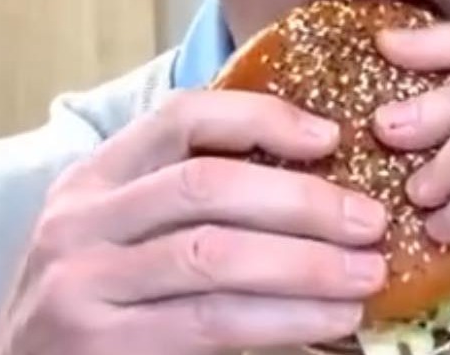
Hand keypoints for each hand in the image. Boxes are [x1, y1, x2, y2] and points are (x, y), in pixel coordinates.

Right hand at [0, 89, 388, 354]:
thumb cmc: (95, 301)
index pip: (182, 116)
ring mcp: (82, 285)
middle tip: (370, 219)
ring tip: (367, 275)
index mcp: (94, 177)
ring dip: (306, 265)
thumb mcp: (122, 232)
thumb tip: (317, 178)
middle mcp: (79, 222)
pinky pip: (211, 323)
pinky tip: (327, 322)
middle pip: (208, 185)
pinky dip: (281, 320)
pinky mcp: (101, 346)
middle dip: (302, 200)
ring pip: (216, 257)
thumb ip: (189, 201)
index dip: (262, 117)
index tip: (329, 135)